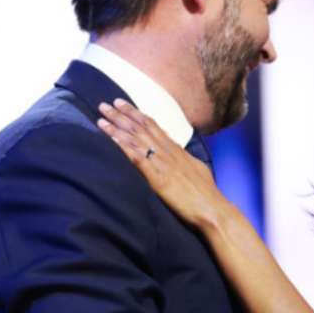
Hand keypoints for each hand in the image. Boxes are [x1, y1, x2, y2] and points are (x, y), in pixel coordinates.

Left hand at [97, 99, 227, 229]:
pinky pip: (137, 157)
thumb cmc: (206, 193)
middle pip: (141, 127)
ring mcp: (162, 163)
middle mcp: (168, 151)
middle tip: (104, 104)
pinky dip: (123, 146)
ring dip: (117, 127)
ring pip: (136, 138)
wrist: (212, 208)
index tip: (122, 104)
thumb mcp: (196, 168)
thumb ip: (184, 159)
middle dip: (122, 114)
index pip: (153, 125)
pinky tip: (111, 138)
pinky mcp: (158, 178)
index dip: (136, 113)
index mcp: (176, 149)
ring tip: (101, 117)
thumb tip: (179, 153)